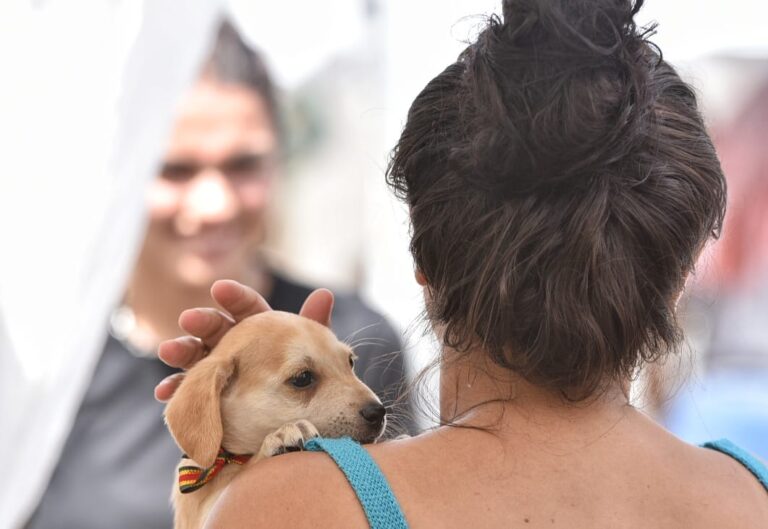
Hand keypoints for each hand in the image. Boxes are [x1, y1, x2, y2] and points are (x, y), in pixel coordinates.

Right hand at [153, 279, 333, 401]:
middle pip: (217, 328)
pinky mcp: (208, 397)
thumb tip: (324, 293)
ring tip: (168, 350)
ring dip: (182, 351)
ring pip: (197, 356)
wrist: (299, 427)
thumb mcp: (314, 355)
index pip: (246, 307)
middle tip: (190, 319)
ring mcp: (219, 371)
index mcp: (261, 330)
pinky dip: (177, 390)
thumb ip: (315, 326)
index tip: (221, 290)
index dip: (234, 297)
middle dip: (202, 322)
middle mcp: (236, 345)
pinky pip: (191, 393)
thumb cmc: (307, 385)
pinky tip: (165, 392)